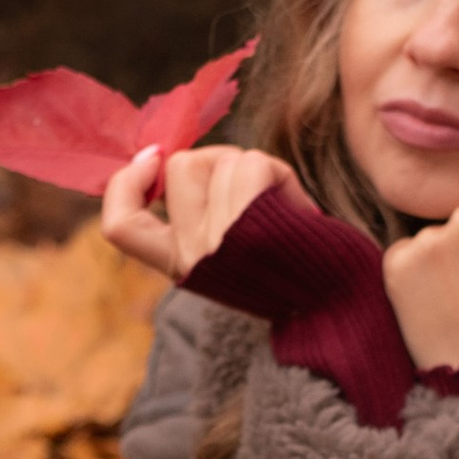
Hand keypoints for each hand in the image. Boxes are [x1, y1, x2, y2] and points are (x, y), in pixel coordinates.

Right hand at [101, 142, 295, 281]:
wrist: (339, 305)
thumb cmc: (290, 267)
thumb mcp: (228, 246)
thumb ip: (195, 211)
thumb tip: (158, 154)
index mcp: (179, 264)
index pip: (119, 226)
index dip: (126, 182)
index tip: (151, 160)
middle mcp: (191, 258)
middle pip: (181, 166)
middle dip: (220, 159)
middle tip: (253, 189)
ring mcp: (217, 243)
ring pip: (223, 160)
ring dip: (258, 168)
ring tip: (280, 204)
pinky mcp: (250, 227)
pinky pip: (254, 165)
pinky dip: (281, 174)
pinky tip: (297, 206)